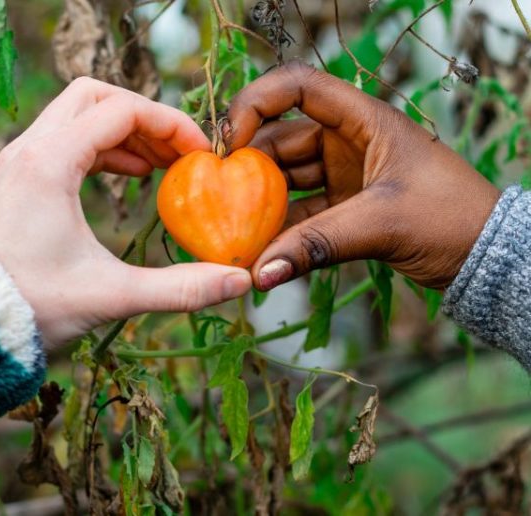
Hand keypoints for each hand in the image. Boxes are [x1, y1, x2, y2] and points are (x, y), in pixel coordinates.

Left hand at [0, 77, 250, 345]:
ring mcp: (20, 161)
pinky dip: (103, 147)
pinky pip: (67, 140)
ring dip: (124, 131)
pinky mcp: (19, 178)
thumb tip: (240, 281)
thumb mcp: (114, 296)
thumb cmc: (33, 306)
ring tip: (161, 164)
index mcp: (50, 164)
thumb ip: (182, 288)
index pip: (121, 110)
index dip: (170, 125)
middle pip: (95, 96)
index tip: (201, 155)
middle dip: (145, 117)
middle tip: (179, 151)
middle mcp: (30, 150)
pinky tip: (131, 175)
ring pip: (78, 113)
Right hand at [227, 62, 499, 290]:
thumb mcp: (382, 223)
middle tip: (218, 200)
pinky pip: (301, 212)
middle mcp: (349, 141)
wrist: (484, 256)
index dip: (256, 103)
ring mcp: (344, 174)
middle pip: (282, 139)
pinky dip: (282, 230)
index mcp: (364, 120)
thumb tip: (259, 273)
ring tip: (234, 231)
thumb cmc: (451, 219)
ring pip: (288, 179)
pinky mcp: (344, 207)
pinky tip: (262, 251)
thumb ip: (316, 245)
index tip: (230, 142)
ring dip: (261, 204)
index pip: (299, 87)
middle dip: (249, 167)